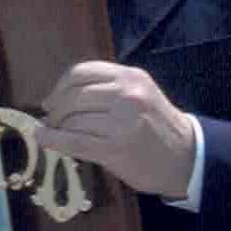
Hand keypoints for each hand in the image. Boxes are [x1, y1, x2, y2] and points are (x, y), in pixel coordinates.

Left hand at [37, 60, 198, 200]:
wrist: (186, 158)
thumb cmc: (157, 127)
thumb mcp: (140, 94)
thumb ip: (108, 89)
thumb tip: (61, 97)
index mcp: (131, 77)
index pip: (82, 72)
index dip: (60, 86)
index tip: (51, 100)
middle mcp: (127, 94)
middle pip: (74, 96)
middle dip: (56, 109)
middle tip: (50, 120)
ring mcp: (122, 122)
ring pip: (73, 119)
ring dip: (56, 127)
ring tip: (53, 132)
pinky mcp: (116, 148)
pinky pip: (75, 141)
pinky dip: (54, 140)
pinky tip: (44, 139)